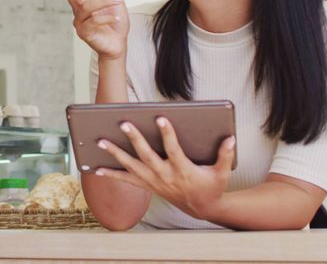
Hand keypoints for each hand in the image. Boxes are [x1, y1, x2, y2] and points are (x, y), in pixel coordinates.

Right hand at [36, 0, 128, 59]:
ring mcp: (80, 22)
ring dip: (104, 2)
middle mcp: (78, 11)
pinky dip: (107, 17)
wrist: (119, 44)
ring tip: (118, 0)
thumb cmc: (116, 23)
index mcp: (83, 1)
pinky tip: (117, 18)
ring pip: (87, 7)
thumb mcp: (117, 1)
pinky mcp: (84, 33)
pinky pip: (94, 21)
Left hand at [94, 118, 235, 221]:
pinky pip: (127, 180)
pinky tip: (97, 169)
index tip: (160, 118)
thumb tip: (230, 138)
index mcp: (183, 170)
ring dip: (115, 154)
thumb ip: (225, 156)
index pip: (173, 149)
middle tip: (123, 123)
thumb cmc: (211, 187)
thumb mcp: (222, 173)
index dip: (167, 134)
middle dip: (134, 139)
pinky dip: (112, 174)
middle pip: (146, 156)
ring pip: (132, 166)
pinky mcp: (148, 186)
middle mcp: (165, 176)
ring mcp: (154, 182)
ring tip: (101, 141)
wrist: (201, 209)